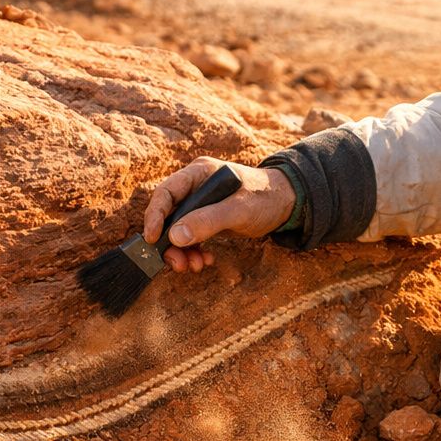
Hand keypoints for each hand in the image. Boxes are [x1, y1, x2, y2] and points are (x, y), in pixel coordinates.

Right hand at [142, 158, 294, 273]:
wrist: (287, 203)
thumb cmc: (265, 197)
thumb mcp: (238, 209)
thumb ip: (208, 220)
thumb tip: (175, 236)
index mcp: (198, 174)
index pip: (166, 192)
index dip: (155, 216)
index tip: (152, 239)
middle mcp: (195, 188)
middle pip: (169, 215)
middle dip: (170, 242)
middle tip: (177, 263)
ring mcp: (201, 204)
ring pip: (179, 230)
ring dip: (182, 251)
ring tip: (194, 266)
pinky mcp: (208, 219)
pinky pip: (192, 237)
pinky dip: (195, 251)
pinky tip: (205, 261)